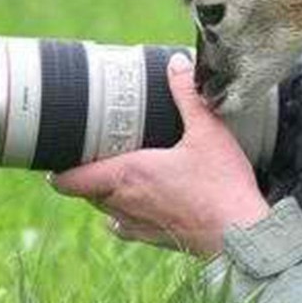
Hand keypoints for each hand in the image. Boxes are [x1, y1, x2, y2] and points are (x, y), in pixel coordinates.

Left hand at [48, 52, 269, 255]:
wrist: (241, 235)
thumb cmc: (222, 185)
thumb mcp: (208, 130)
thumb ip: (187, 95)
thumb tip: (175, 64)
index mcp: (127, 174)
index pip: (68, 181)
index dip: (60, 169)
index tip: (66, 153)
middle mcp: (123, 202)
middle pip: (85, 191)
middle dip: (88, 172)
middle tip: (100, 150)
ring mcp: (136, 224)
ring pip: (103, 208)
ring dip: (105, 192)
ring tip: (121, 172)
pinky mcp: (152, 239)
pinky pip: (123, 226)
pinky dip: (123, 213)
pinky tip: (140, 201)